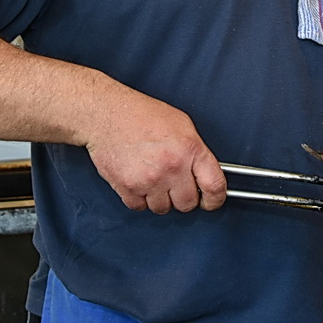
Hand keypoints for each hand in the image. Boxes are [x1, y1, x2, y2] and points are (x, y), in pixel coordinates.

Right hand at [83, 94, 226, 213]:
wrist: (106, 114)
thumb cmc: (141, 115)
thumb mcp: (181, 124)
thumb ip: (196, 152)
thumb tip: (205, 174)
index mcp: (190, 150)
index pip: (214, 186)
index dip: (215, 199)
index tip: (210, 201)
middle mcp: (172, 167)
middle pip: (187, 204)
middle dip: (183, 197)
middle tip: (174, 184)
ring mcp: (149, 180)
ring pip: (163, 209)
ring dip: (159, 198)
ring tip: (153, 178)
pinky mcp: (128, 188)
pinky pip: (140, 207)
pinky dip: (139, 198)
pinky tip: (138, 179)